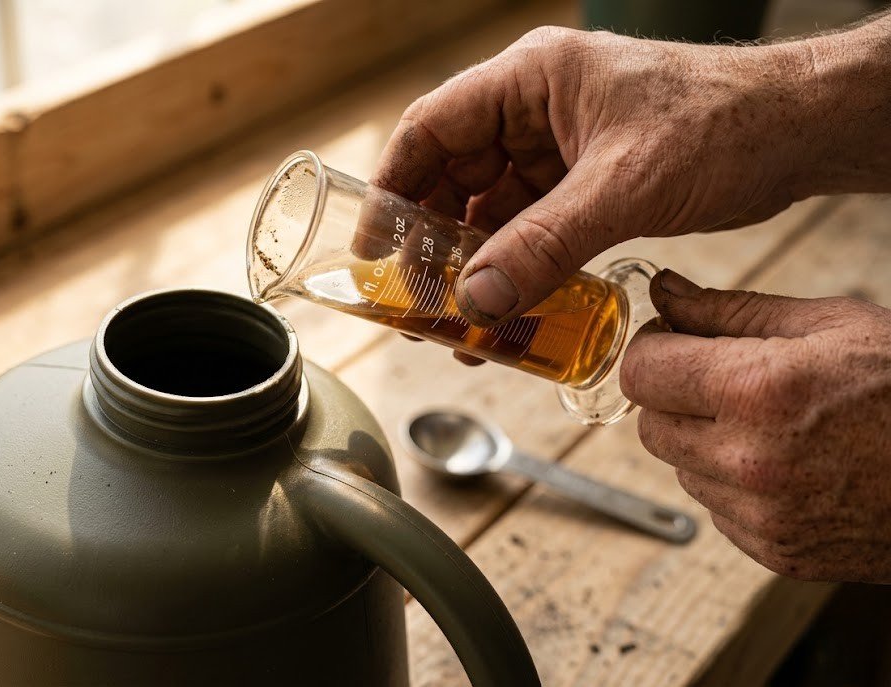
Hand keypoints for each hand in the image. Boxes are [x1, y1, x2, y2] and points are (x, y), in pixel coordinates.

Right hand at [374, 27, 820, 326]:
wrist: (797, 132)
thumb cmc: (722, 124)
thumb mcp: (623, 187)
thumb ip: (546, 245)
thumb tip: (477, 299)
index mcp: (529, 80)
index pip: (431, 130)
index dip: (394, 190)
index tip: (374, 251)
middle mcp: (533, 111)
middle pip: (453, 177)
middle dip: (432, 243)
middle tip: (417, 303)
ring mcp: (558, 148)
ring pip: (491, 211)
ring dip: (475, 265)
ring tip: (459, 323)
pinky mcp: (585, 183)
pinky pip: (532, 229)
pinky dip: (517, 268)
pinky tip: (507, 311)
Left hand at [621, 270, 890, 582]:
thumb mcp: (830, 324)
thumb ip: (729, 310)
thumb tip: (664, 291)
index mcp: (758, 390)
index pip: (641, 372)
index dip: (653, 351)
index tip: (672, 343)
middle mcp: (748, 459)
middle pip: (651, 424)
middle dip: (675, 396)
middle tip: (724, 380)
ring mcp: (761, 514)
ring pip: (680, 468)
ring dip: (704, 442)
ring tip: (770, 423)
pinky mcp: (774, 551)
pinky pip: (716, 508)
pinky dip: (733, 485)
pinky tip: (786, 463)